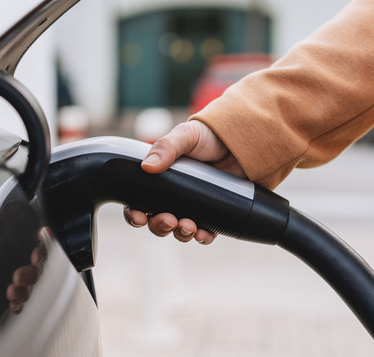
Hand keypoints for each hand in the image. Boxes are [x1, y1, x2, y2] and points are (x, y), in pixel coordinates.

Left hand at [0, 214, 46, 314]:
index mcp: (10, 238)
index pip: (35, 243)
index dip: (40, 251)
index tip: (34, 258)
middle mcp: (13, 257)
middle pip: (34, 267)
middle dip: (31, 275)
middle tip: (18, 277)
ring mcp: (7, 275)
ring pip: (28, 285)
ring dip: (25, 291)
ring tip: (11, 293)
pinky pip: (15, 299)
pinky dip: (17, 304)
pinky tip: (13, 306)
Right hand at [124, 120, 244, 244]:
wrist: (238, 142)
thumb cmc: (206, 136)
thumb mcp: (185, 136)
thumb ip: (165, 147)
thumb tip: (147, 167)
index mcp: (158, 180)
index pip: (137, 203)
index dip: (134, 214)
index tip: (139, 217)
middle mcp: (171, 197)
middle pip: (156, 222)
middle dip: (159, 226)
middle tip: (168, 220)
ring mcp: (192, 207)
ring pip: (178, 231)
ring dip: (180, 233)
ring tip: (188, 226)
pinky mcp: (212, 214)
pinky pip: (204, 233)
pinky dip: (202, 237)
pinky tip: (203, 234)